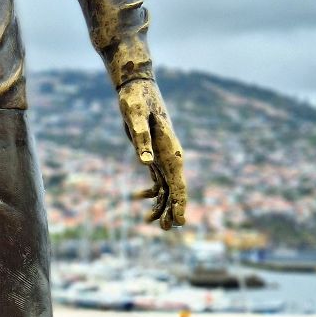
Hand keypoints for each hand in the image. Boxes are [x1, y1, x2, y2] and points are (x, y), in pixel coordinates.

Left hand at [117, 77, 186, 230]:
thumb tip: (145, 163)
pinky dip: (151, 192)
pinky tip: (139, 198)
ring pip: (167, 188)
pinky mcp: (153, 154)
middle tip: (164, 229)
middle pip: (175, 191)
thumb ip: (141, 139)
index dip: (180, 205)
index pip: (179, 185)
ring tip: (150, 223)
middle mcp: (171, 157)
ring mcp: (163, 156)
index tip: (179, 222)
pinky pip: (156, 179)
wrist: (136, 87)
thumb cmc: (136, 99)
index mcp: (171, 152)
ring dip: (161, 205)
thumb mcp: (135, 116)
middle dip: (171, 210)